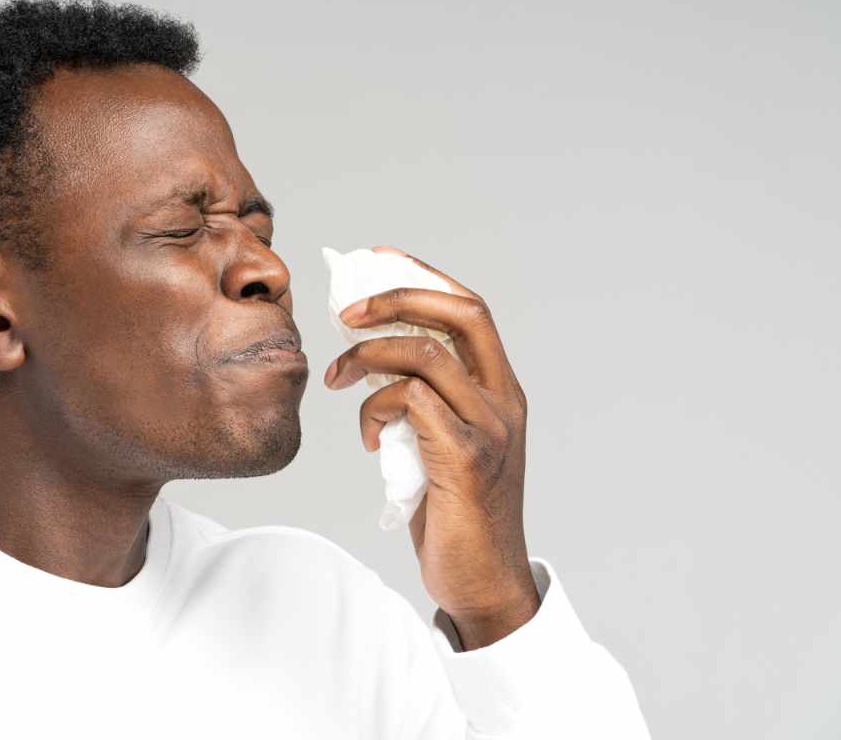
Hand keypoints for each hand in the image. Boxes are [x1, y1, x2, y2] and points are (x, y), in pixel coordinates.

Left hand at [323, 246, 538, 648]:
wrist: (484, 583)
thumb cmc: (454, 513)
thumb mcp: (439, 443)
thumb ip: (421, 400)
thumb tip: (364, 356)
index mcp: (501, 391)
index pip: (470, 310)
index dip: (424, 276)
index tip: (377, 258)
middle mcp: (504, 401)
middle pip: (461, 314)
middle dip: (398, 297)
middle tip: (345, 312)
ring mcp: (490, 428)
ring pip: (426, 355)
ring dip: (367, 357)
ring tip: (336, 380)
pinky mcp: (465, 459)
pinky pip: (410, 402)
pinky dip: (375, 408)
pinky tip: (367, 438)